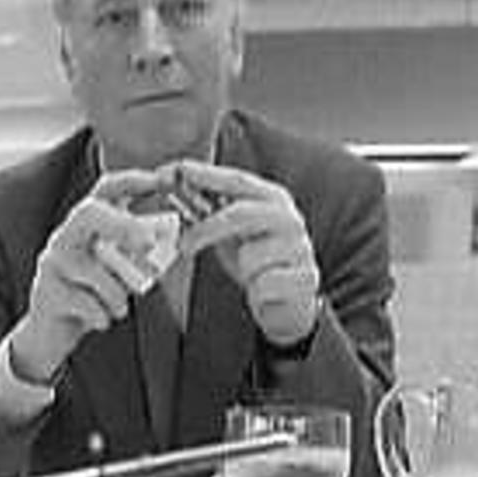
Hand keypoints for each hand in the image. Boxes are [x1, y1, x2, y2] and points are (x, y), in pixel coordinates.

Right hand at [7, 169, 167, 382]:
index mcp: (86, 225)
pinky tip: (99, 319)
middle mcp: (65, 236)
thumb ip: (139, 254)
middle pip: (89, 213)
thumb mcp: (117, 270)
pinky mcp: (48, 293)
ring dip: (119, 296)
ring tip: (118, 307)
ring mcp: (53, 264)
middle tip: (148, 243)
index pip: (105, 189)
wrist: (49, 334)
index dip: (133, 180)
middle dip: (122, 225)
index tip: (162, 179)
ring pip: (96, 272)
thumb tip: (177, 239)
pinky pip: (89, 304)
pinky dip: (104, 317)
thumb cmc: (91, 296)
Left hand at [173, 162, 320, 346]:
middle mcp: (289, 218)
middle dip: (206, 229)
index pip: (236, 180)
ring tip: (254, 277)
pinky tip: (267, 293)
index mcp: (272, 200)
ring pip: (250, 257)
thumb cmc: (259, 265)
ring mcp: (300, 248)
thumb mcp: (233, 236)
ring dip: (244, 273)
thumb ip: (211, 216)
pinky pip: (262, 287)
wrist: (293, 305)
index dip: (203, 174)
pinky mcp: (304, 280)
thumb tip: (174, 195)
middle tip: (183, 245)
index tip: (173, 171)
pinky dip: (258, 295)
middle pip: (241, 213)